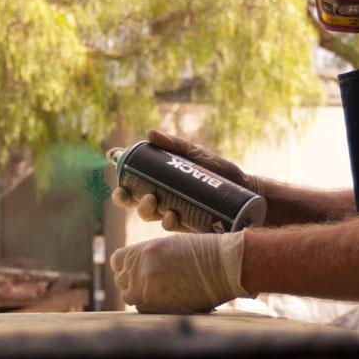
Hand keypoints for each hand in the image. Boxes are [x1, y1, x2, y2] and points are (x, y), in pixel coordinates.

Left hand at [110, 231, 250, 312]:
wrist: (224, 267)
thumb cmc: (203, 253)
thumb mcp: (171, 245)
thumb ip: (149, 256)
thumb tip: (136, 268)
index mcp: (145, 250)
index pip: (117, 260)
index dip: (124, 265)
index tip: (132, 268)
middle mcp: (142, 270)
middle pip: (121, 280)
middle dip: (132, 280)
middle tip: (149, 281)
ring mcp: (149, 290)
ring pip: (129, 296)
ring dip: (140, 294)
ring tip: (159, 290)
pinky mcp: (158, 307)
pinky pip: (142, 309)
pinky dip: (150, 306)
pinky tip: (167, 298)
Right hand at [111, 129, 263, 231]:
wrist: (245, 192)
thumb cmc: (220, 171)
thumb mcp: (198, 154)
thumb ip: (175, 145)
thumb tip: (150, 133)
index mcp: (161, 177)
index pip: (134, 173)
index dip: (119, 167)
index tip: (113, 158)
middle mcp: (162, 195)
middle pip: (132, 198)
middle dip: (123, 197)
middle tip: (124, 194)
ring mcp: (172, 210)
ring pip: (147, 214)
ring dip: (144, 209)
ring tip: (152, 200)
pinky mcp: (185, 225)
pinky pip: (169, 226)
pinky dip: (167, 221)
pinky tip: (172, 216)